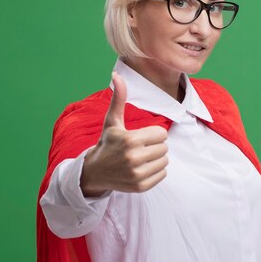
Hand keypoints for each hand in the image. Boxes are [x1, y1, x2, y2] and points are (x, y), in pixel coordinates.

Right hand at [80, 72, 168, 196]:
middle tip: (139, 148)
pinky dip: (155, 171)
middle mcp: (134, 158)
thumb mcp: (112, 121)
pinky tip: (141, 168)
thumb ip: (119, 98)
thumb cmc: (108, 143)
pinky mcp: (140, 186)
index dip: (153, 133)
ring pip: (165, 161)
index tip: (140, 137)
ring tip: (141, 158)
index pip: (162, 134)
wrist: (95, 172)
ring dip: (156, 158)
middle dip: (154, 146)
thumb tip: (116, 75)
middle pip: (164, 148)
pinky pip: (162, 174)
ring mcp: (137, 174)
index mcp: (130, 140)